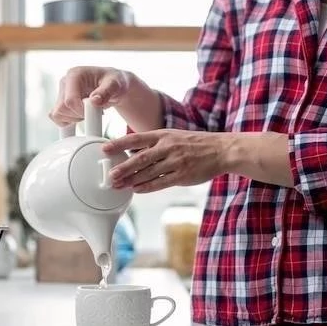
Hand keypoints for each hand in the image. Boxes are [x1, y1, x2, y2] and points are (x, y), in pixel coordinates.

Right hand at [49, 66, 133, 125]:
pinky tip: (82, 115)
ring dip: (75, 118)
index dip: (81, 111)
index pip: (69, 101)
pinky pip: (58, 119)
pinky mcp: (60, 102)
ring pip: (58, 115)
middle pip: (62, 109)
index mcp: (74, 74)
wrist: (111, 85)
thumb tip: (94, 101)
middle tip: (94, 110)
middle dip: (79, 115)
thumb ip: (105, 92)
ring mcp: (61, 92)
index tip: (95, 112)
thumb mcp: (115, 84)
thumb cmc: (113, 81)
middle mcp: (64, 82)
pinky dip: (69, 122)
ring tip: (89, 111)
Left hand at [102, 129, 227, 192]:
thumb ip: (153, 144)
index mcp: (164, 135)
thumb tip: (131, 151)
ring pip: (148, 172)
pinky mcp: (182, 175)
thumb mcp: (173, 136)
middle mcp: (168, 147)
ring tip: (119, 185)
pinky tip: (137, 190)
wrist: (221, 150)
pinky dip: (147, 187)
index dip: (119, 144)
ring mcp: (176, 161)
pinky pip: (161, 183)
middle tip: (110, 176)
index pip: (136, 138)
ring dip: (131, 180)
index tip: (105, 148)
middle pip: (140, 158)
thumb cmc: (194, 144)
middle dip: (122, 168)